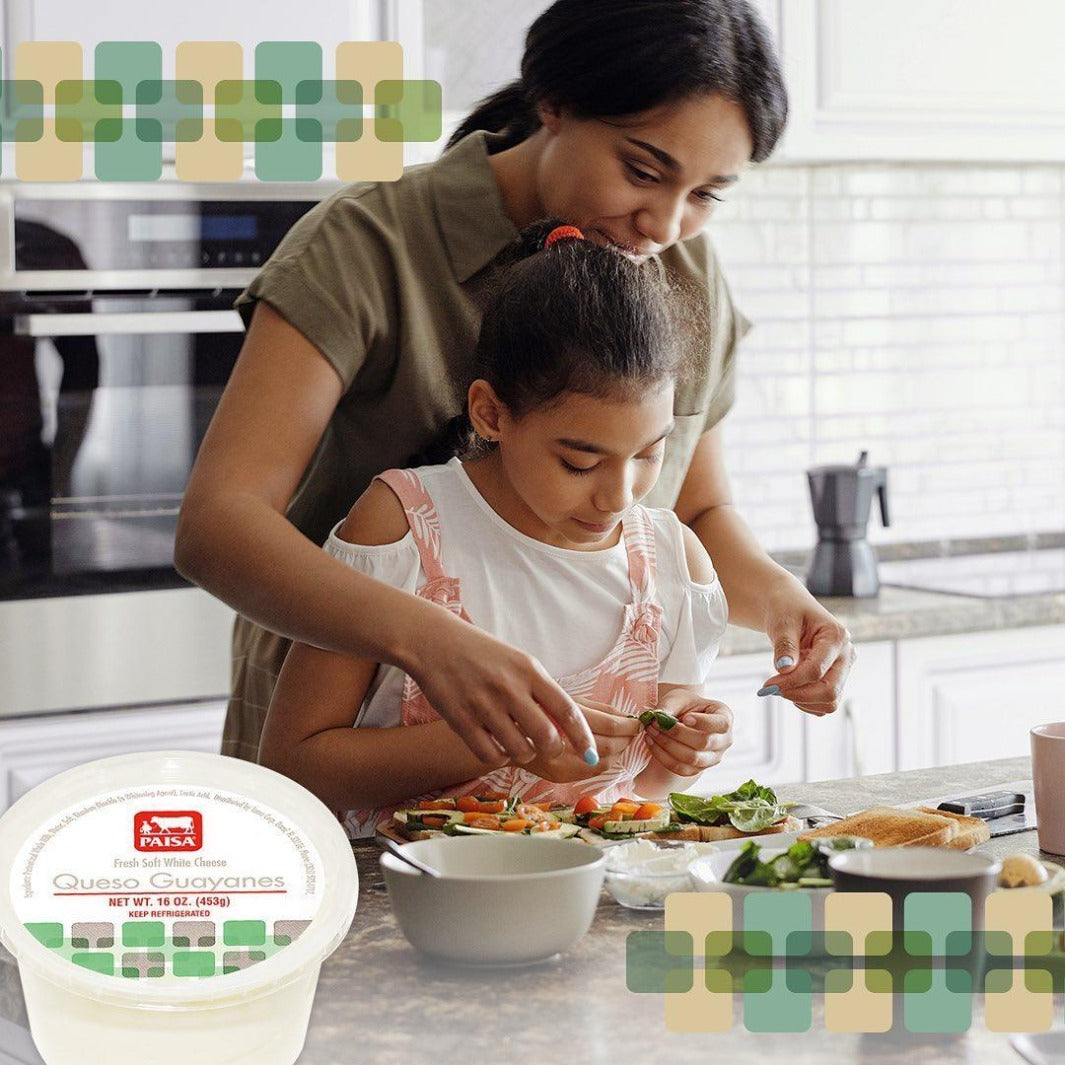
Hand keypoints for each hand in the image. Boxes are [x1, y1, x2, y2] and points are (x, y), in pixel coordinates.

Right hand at [406, 606, 597, 767]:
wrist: (435, 643)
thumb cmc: (483, 654)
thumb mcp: (519, 662)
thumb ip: (542, 691)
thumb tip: (569, 729)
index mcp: (529, 670)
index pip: (567, 710)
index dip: (584, 736)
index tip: (592, 752)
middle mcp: (509, 688)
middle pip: (547, 737)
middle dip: (553, 749)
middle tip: (547, 746)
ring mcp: (484, 705)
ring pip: (520, 749)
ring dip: (523, 752)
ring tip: (517, 741)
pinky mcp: (461, 720)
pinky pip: (490, 754)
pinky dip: (497, 756)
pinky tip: (495, 744)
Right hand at [524, 698, 641, 783]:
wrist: (500, 727)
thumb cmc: (535, 705)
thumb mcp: (564, 696)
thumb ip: (596, 709)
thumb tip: (625, 718)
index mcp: (559, 712)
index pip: (607, 724)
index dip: (627, 725)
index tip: (637, 721)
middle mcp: (556, 739)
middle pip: (607, 746)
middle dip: (626, 739)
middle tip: (632, 730)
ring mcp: (556, 763)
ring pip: (602, 763)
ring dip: (616, 752)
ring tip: (620, 740)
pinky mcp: (556, 776)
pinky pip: (590, 772)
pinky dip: (603, 762)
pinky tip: (603, 752)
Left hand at [643, 689, 733, 775]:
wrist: (682, 718)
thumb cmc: (685, 705)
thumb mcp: (678, 698)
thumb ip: (669, 706)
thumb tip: (657, 717)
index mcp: (725, 718)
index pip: (721, 724)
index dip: (704, 723)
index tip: (685, 718)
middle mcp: (724, 740)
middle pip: (704, 743)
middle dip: (676, 734)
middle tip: (656, 723)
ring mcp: (713, 758)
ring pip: (692, 759)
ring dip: (667, 746)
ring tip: (650, 732)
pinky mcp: (698, 769)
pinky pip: (681, 769)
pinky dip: (663, 757)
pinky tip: (651, 743)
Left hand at [758, 584, 855, 715]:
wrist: (789, 609)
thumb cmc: (787, 610)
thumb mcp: (782, 622)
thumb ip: (785, 645)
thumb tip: (785, 669)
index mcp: (837, 637)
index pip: (817, 670)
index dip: (791, 681)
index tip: (767, 684)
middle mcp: (846, 655)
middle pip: (829, 691)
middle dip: (797, 694)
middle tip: (771, 689)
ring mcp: (842, 670)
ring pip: (829, 702)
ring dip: (801, 700)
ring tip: (780, 683)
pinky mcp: (835, 681)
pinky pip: (823, 705)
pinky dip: (805, 702)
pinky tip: (790, 686)